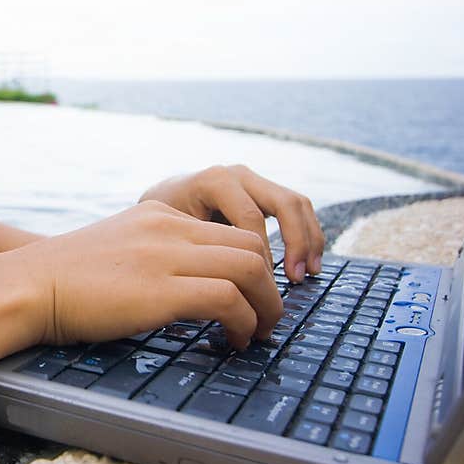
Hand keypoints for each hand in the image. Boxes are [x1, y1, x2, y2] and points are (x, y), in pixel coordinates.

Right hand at [17, 200, 282, 349]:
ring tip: (260, 334)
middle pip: (251, 246)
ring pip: (251, 268)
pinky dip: (244, 323)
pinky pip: (228, 299)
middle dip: (271, 287)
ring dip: (267, 307)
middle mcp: (168, 227)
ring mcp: (165, 255)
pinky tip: (235, 341)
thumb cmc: (61, 279)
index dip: (253, 266)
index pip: (229, 232)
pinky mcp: (160, 290)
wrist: (27, 285)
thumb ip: (149, 256)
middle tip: (268, 318)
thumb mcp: (114, 249)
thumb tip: (178, 287)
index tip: (251, 297)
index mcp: (158, 215)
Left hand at [138, 165, 324, 282]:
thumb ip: (194, 250)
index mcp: (214, 181)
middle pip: (284, 202)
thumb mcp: (167, 235)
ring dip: (309, 239)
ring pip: (297, 203)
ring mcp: (253, 181)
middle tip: (295, 279)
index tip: (258, 288)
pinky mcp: (262, 193)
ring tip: (308, 274)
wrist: (154, 204)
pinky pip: (295, 209)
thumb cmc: (156, 226)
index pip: (251, 218)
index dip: (259, 256)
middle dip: (297, 242)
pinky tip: (307, 266)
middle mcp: (237, 175)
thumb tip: (223, 288)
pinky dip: (307, 235)